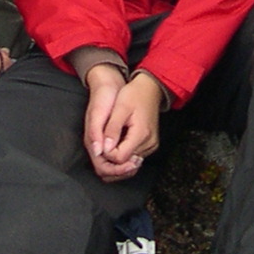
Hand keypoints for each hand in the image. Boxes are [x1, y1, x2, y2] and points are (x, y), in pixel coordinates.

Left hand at [82, 65, 159, 180]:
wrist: (150, 89)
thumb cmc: (134, 95)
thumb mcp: (120, 108)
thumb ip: (112, 130)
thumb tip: (103, 149)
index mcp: (141, 134)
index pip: (119, 158)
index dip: (107, 153)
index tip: (102, 142)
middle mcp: (149, 144)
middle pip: (125, 165)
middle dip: (111, 159)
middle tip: (101, 148)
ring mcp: (151, 146)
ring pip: (130, 164)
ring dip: (117, 158)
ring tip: (109, 145)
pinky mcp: (151, 145)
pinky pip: (135, 158)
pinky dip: (125, 155)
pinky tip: (117, 145)